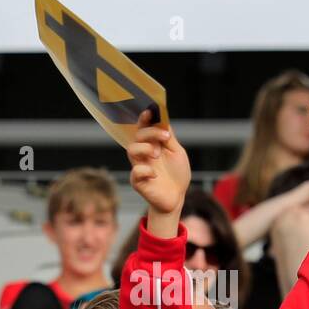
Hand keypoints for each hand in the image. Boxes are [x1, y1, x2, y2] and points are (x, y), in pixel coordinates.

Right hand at [126, 110, 189, 233]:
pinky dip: (146, 171)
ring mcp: (139, 166)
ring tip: (157, 155)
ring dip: (145, 149)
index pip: (144, 128)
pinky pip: (136, 173)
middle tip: (164, 137)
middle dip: (150, 133)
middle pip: (138, 136)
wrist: (177, 198)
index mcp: (152, 144)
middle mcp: (143, 154)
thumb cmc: (176, 174)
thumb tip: (163, 119)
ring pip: (132, 150)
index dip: (145, 118)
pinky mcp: (138, 182)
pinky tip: (155, 175)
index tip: (150, 110)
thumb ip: (169, 138)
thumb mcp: (177, 153)